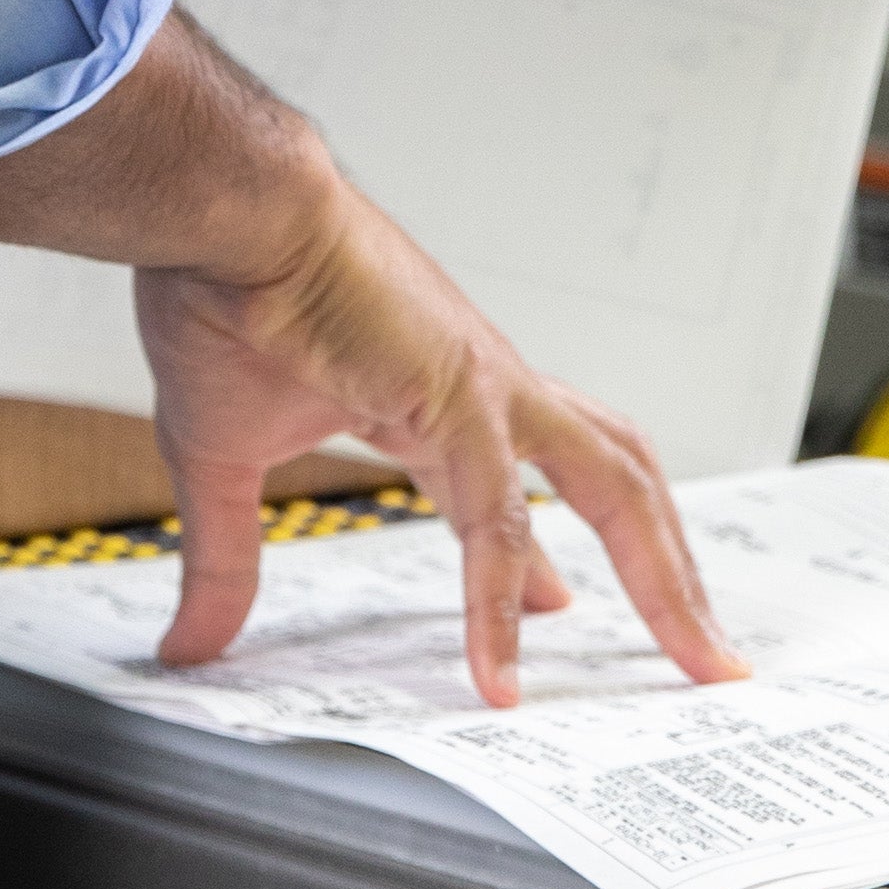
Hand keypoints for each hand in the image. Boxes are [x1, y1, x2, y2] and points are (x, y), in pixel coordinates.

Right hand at [0, 13, 734, 707]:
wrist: (222, 214)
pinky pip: (496, 519)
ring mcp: (489, 390)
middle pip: (615, 480)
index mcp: (436, 392)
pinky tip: (497, 674)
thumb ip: (221, 563)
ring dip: (662, 573)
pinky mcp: (462, 399)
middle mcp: (486, 388)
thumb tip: (189, 644)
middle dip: (665, 566)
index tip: (560, 608)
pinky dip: (500, 601)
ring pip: (614, 487)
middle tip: (700, 649)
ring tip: (695, 653)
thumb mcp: (219, 461)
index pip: (518, 487)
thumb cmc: (222, 297)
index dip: (541, 557)